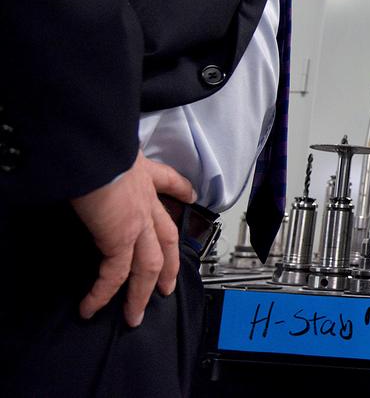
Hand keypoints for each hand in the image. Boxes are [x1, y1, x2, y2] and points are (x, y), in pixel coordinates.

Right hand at [69, 149, 195, 326]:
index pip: (169, 182)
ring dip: (139, 294)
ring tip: (133, 315)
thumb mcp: (109, 150)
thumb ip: (107, 161)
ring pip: (147, 266)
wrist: (94, 149)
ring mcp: (138, 221)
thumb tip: (87, 162)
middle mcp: (146, 199)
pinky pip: (114, 275)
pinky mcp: (120, 238)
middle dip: (168, 265)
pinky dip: (102, 294)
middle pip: (167, 239)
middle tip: (166, 287)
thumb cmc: (95, 146)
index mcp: (143, 174)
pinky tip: (91, 307)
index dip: (181, 191)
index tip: (189, 197)